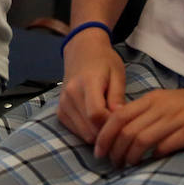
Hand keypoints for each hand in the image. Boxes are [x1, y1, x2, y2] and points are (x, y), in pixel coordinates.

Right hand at [56, 26, 124, 143]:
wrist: (82, 50)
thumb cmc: (103, 61)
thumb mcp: (117, 74)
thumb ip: (117, 97)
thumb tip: (120, 119)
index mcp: (86, 83)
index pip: (96, 115)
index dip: (111, 124)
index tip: (123, 122)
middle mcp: (70, 95)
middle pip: (90, 129)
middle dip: (107, 132)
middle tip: (120, 125)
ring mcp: (63, 104)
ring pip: (83, 134)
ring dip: (98, 134)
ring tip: (109, 122)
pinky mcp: (60, 111)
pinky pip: (76, 132)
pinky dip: (89, 131)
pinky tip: (98, 121)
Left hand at [92, 83, 183, 167]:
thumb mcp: (168, 103)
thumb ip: (147, 114)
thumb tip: (123, 133)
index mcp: (152, 99)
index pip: (118, 116)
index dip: (104, 135)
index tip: (99, 152)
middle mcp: (161, 106)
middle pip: (125, 129)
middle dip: (114, 149)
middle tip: (111, 164)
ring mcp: (177, 117)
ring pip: (141, 138)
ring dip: (130, 156)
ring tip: (125, 167)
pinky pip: (166, 144)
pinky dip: (154, 157)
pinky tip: (150, 164)